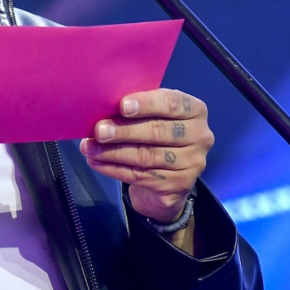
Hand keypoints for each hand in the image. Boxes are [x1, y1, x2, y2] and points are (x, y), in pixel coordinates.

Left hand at [80, 88, 212, 223]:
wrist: (168, 179)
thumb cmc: (157, 136)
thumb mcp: (153, 116)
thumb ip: (138, 109)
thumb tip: (104, 106)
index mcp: (195, 111)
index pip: (172, 103)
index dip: (146, 103)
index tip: (122, 106)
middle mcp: (200, 137)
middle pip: (158, 131)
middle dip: (123, 131)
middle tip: (98, 131)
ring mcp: (192, 163)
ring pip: (146, 156)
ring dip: (113, 151)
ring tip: (89, 148)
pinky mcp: (179, 186)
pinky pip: (141, 176)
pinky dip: (115, 169)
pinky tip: (97, 162)